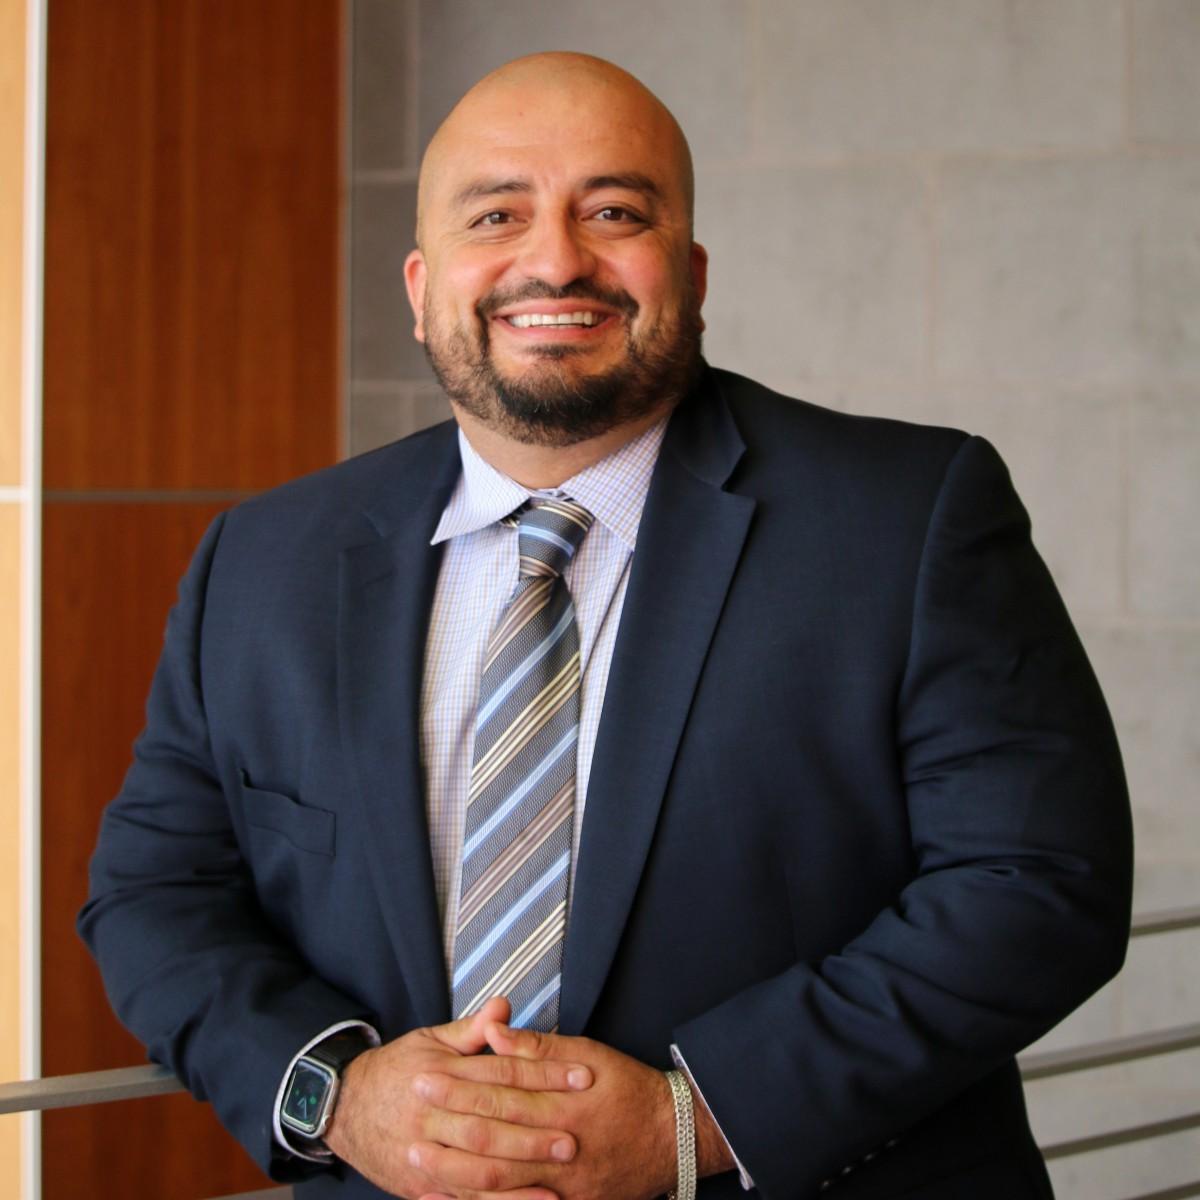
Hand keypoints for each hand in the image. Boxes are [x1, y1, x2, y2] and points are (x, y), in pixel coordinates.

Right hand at [325, 997, 593, 1199]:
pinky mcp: (420, 1185)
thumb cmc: (397, 1069)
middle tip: (576, 1132)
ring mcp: (425, 1152)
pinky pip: (463, 1197)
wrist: (344, 1108)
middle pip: (491, 1120)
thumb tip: (505, 1006)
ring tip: (560, 1172)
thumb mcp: (430, 1041)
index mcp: (441, 1072)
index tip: (581, 1076)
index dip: (543, 1073)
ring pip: (477, 1164)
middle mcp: (433, 1113)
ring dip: (521, 1171)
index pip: (501, 1071)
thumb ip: (472, 1029)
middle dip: (535, 1128)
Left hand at [411, 1022, 731, 1199]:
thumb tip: (495, 1034)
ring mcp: (563, 1183)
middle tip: (409, 1112)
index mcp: (563, 1100)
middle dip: (448, 1122)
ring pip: (499, 1179)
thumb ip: (537, 1049)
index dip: (460, 1083)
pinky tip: (451, 1196)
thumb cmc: (627, 1088)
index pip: (501, 1090)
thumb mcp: (588, 1054)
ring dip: (453, 1167)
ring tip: (418, 1155)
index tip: (423, 1075)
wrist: (671, 1138)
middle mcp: (561, 1143)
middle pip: (494, 1134)